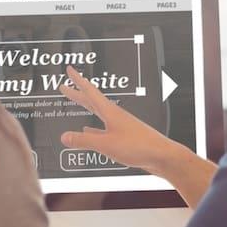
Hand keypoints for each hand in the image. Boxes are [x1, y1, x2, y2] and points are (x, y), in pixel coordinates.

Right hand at [59, 66, 185, 175]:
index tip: (70, 70)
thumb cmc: (139, 146)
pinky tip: (90, 132)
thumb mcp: (106, 144)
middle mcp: (115, 116)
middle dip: (78, 94)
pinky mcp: (124, 137)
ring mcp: (120, 125)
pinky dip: (94, 128)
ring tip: (77, 104)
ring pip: (98, 114)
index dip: (78, 81)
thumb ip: (84, 140)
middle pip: (92, 101)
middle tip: (66, 87)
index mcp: (110, 112)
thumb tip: (65, 136)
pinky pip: (104, 129)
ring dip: (86, 108)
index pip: (90, 92)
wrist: (161, 156)